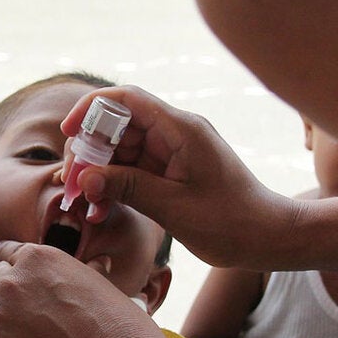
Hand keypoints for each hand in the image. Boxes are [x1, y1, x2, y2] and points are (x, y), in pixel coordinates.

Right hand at [59, 86, 294, 268]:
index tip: (68, 134)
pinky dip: (114, 185)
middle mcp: (175, 133)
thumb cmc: (231, 222)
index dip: (90, 109)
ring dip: (99, 173)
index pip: (126, 99)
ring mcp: (173, 152)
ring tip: (84, 205)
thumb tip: (86, 179)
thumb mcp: (174, 208)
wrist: (268, 237)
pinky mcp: (172, 171)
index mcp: (180, 129)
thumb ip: (128, 188)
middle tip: (73, 184)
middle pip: (117, 126)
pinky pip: (133, 169)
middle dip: (90, 151)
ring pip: (121, 150)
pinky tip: (101, 209)